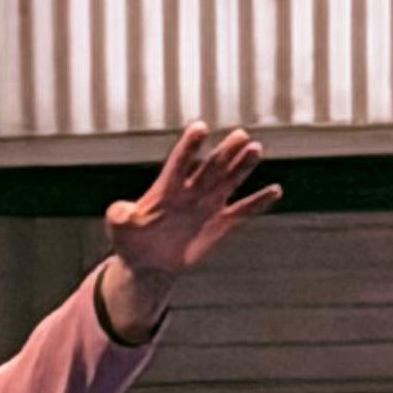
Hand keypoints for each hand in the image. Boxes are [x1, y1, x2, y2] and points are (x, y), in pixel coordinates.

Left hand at [105, 122, 281, 283]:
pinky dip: (257, 202)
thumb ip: (118, 216)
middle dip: (224, 152)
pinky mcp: (220, 224)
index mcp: (166, 188)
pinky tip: (274, 191)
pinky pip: (242, 211)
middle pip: (211, 167)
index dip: (188, 147)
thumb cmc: (131, 241)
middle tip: (239, 135)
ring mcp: (207, 205)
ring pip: (229, 181)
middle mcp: (191, 191)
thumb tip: (118, 211)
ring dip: (242, 166)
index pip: (179, 163)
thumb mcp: (119, 228)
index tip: (199, 128)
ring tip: (255, 149)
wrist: (148, 265)